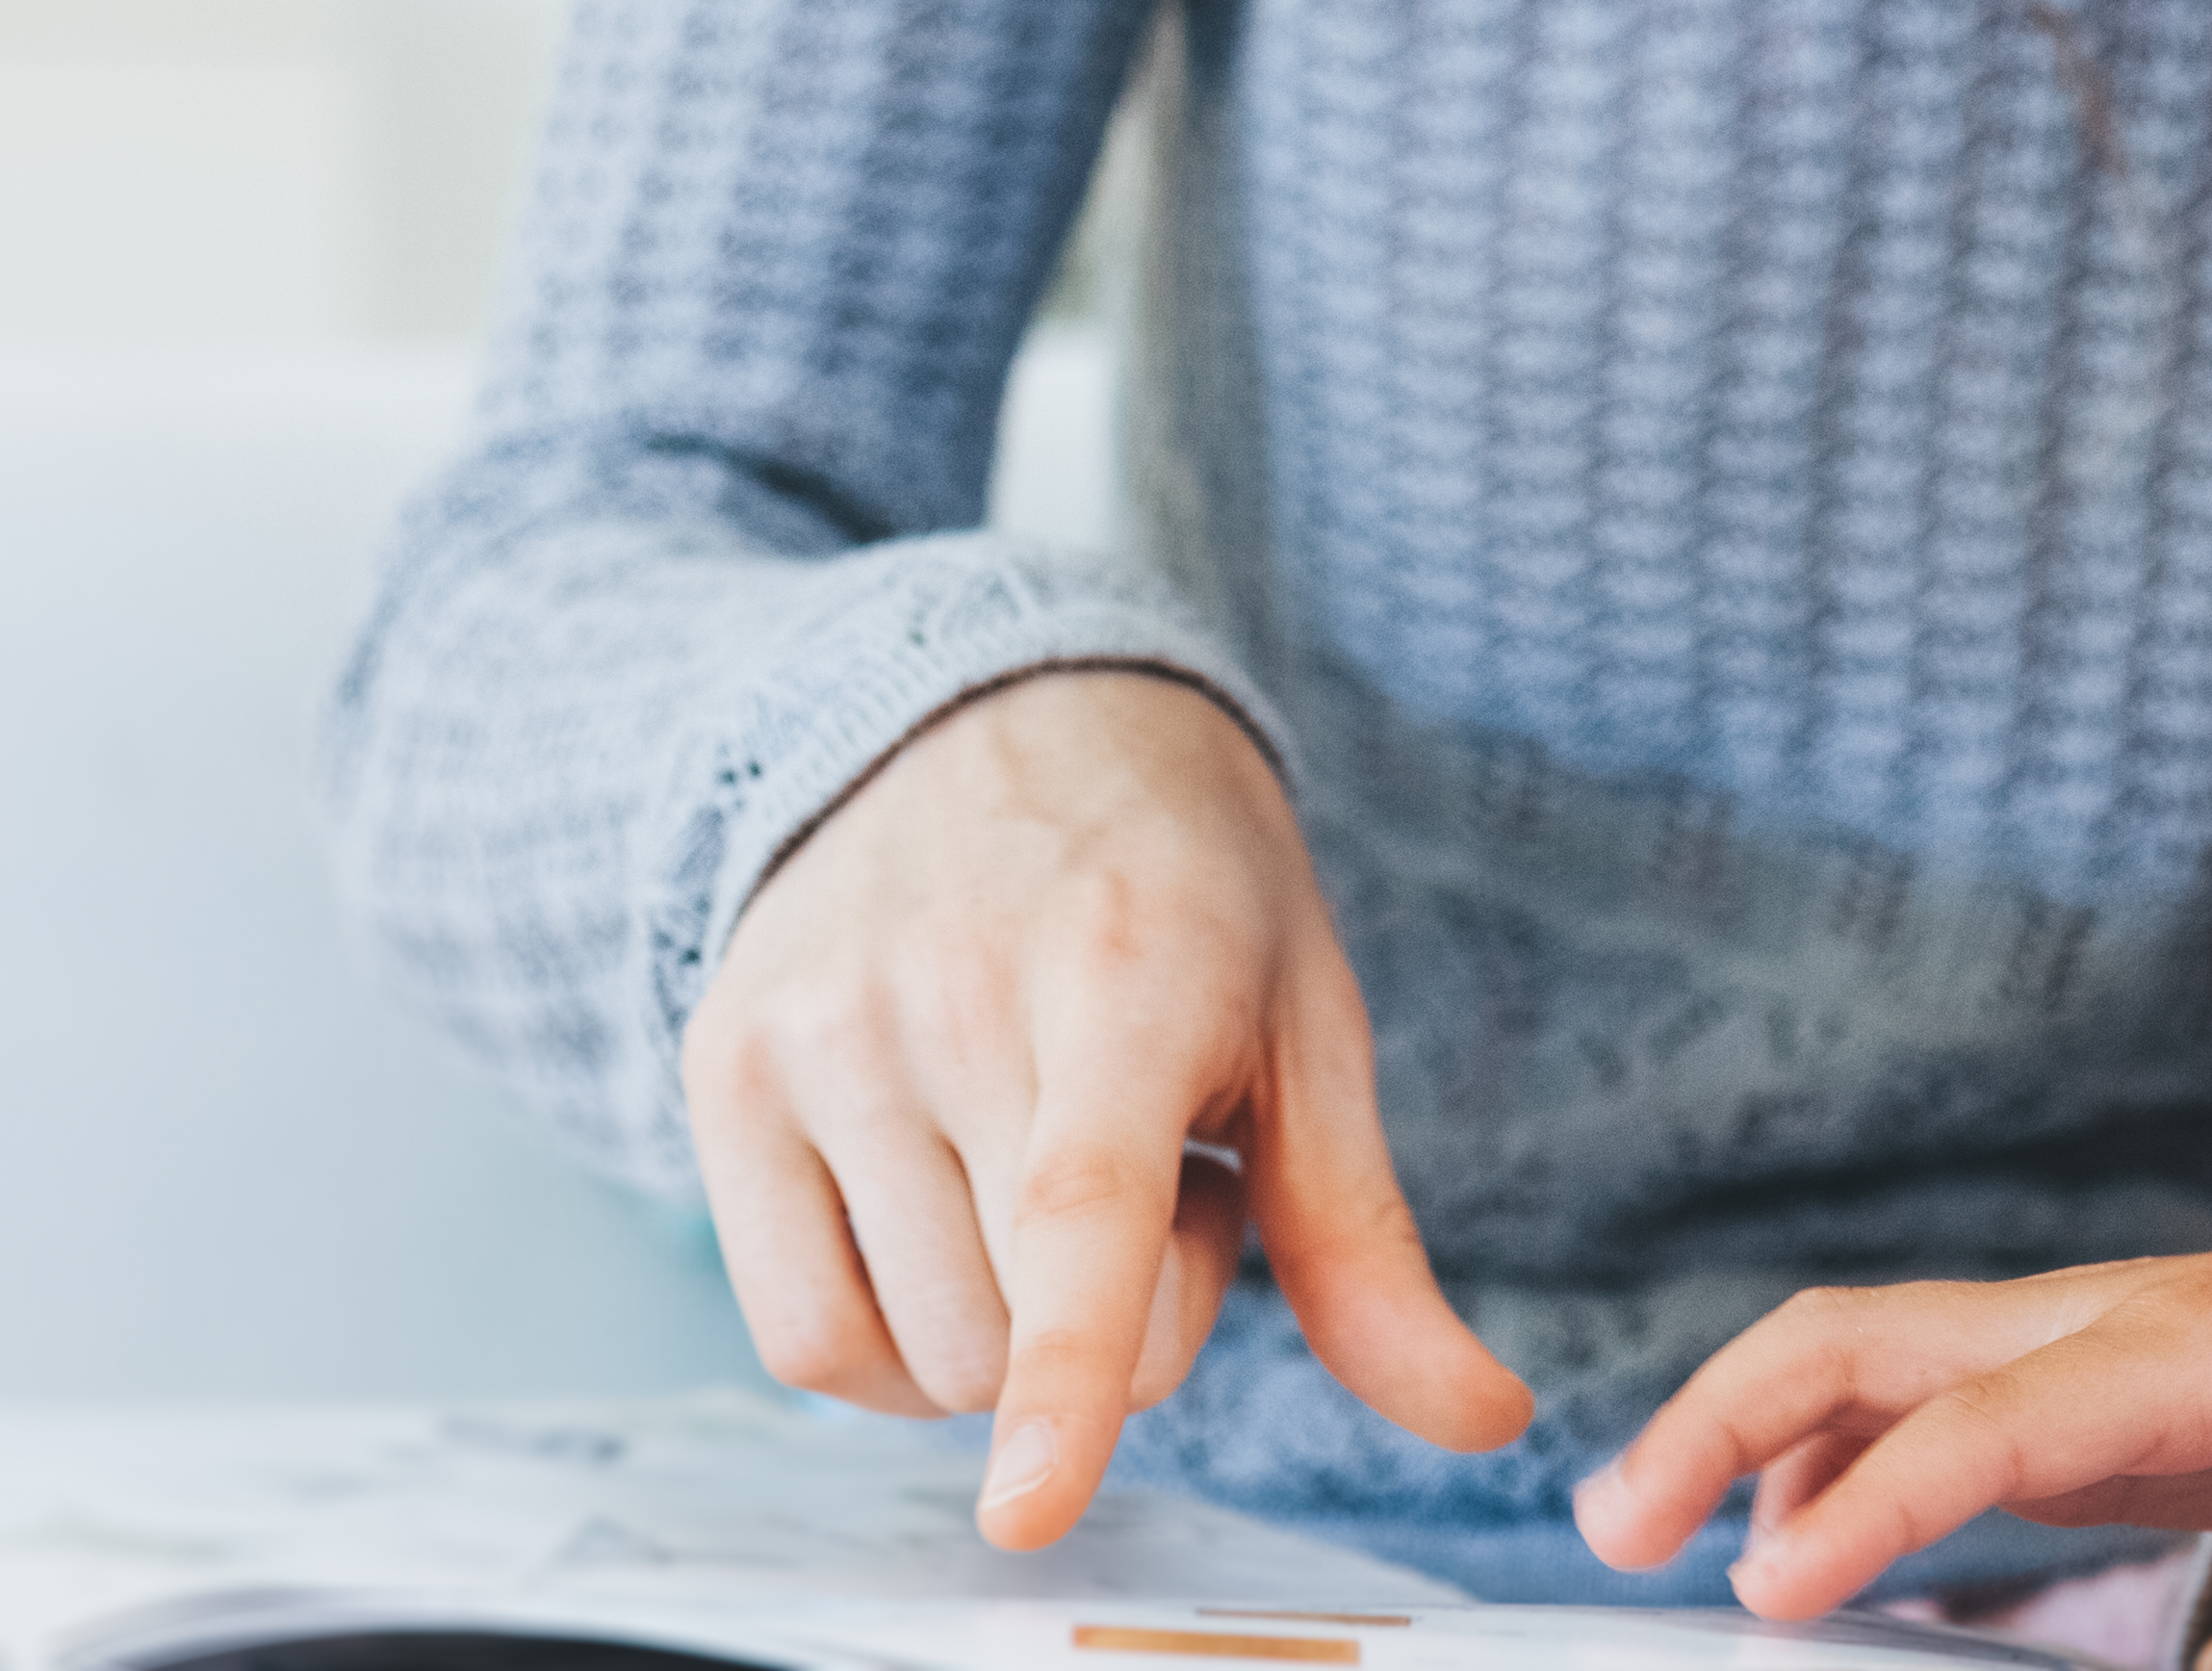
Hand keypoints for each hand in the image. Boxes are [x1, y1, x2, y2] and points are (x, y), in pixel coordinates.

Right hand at [684, 669, 1533, 1543]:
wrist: (995, 703)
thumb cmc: (1182, 881)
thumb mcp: (1307, 1024)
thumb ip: (1368, 1242)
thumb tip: (1486, 1419)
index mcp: (1124, 970)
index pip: (1082, 1212)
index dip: (1066, 1373)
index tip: (1030, 1508)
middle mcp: (945, 993)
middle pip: (1027, 1335)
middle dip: (1120, 1316)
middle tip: (1143, 1160)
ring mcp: (816, 1030)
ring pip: (922, 1357)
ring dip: (1009, 1328)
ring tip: (1041, 1155)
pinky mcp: (725, 1068)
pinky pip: (802, 1335)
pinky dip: (892, 1351)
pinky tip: (946, 1228)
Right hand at [1571, 1197, 2211, 1670]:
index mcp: (2191, 1341)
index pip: (1989, 1420)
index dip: (1871, 1504)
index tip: (1766, 1595)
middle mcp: (2104, 1321)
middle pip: (1865, 1336)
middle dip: (1722, 1416)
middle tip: (1612, 1530)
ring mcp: (2081, 1346)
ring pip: (1869, 1360)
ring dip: (1745, 1432)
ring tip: (1641, 1537)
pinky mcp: (2084, 1386)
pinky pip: (1922, 1408)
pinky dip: (1826, 1462)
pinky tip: (1784, 1547)